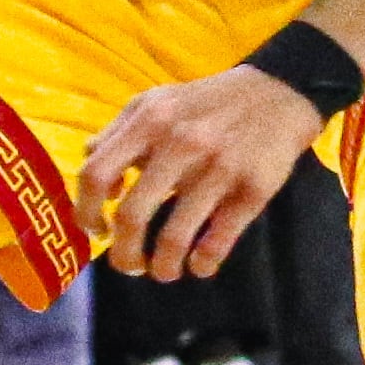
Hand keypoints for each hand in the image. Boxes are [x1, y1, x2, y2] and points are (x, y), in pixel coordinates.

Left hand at [86, 66, 322, 284]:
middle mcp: (181, 142)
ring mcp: (219, 166)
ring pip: (174, 238)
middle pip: (131, 216)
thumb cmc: (205, 104)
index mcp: (149, 120)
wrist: (278, 93)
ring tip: (164, 271)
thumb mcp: (155, 103)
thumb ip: (116, 134)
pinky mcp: (253, 188)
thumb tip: (95, 180)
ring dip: (163, 267)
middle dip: (124, 255)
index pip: (96, 174)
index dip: (86, 212)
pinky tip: (200, 265)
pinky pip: (218, 241)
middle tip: (129, 265)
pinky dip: (203, 264)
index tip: (98, 231)